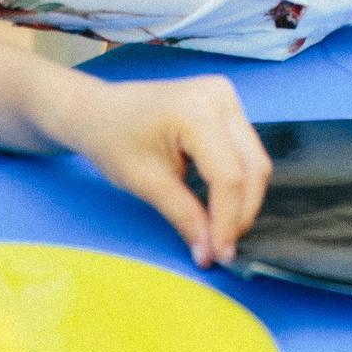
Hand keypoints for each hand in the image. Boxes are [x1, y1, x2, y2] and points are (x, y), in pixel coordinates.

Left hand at [45, 74, 270, 268]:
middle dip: (241, 212)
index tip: (220, 254)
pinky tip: (221, 205)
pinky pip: (244, 149)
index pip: (227, 175)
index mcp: (196, 111)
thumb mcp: (147, 183)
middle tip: (223, 249)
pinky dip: (237, 181)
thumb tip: (210, 254)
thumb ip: (185, 217)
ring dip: (243, 199)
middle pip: (252, 166)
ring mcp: (225, 96)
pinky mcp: (226, 104)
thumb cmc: (112, 141)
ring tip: (222, 231)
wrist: (97, 110)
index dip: (228, 220)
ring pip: (254, 159)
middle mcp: (219, 97)